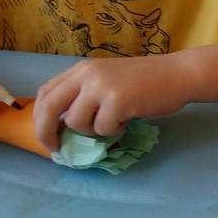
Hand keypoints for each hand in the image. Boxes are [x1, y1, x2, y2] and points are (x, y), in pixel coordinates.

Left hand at [33, 54, 193, 151]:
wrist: (178, 74)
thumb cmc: (145, 80)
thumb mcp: (107, 79)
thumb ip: (84, 93)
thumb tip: (62, 125)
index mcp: (82, 69)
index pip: (45, 92)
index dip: (39, 117)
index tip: (47, 134)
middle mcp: (87, 74)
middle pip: (49, 107)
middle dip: (46, 132)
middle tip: (55, 148)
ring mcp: (101, 87)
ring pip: (77, 123)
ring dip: (93, 131)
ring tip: (114, 121)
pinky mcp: (117, 101)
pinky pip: (103, 129)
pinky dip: (114, 130)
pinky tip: (128, 119)